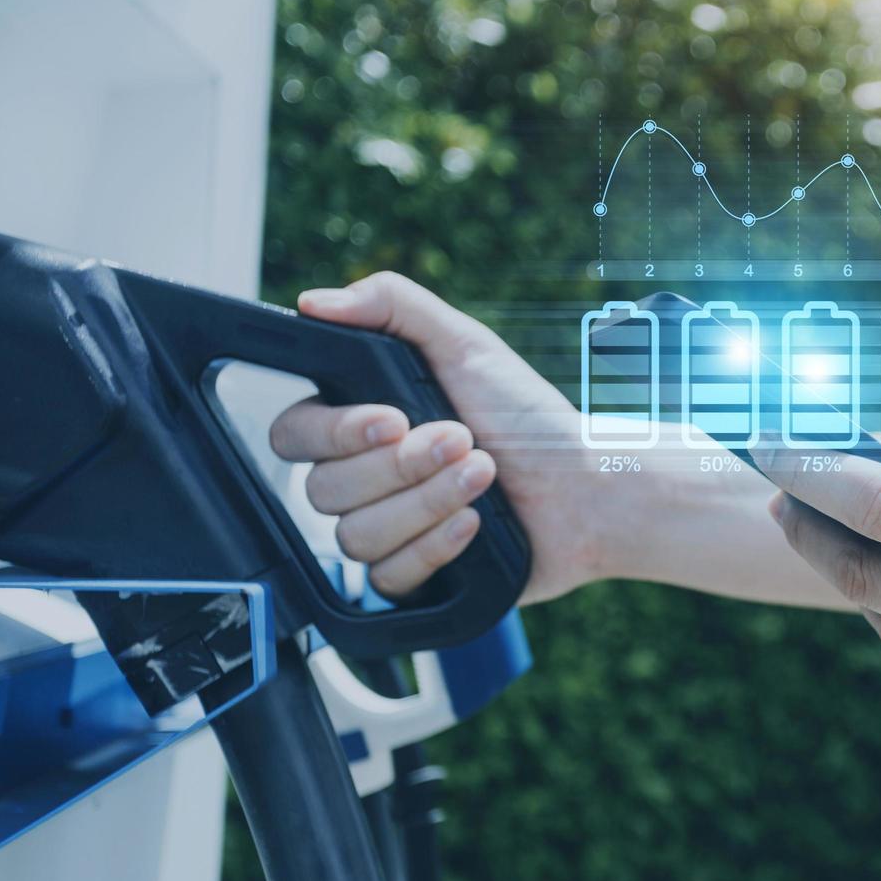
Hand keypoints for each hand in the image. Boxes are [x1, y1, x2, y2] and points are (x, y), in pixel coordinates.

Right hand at [269, 272, 598, 601]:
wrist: (586, 488)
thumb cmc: (530, 416)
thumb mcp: (468, 345)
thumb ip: (392, 306)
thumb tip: (314, 302)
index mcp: (364, 422)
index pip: (294, 433)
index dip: (336, 432)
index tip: (394, 418)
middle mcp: (365, 477)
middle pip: (322, 488)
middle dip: (403, 465)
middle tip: (464, 440)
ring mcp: (386, 529)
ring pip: (354, 536)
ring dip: (428, 502)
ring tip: (484, 475)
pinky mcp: (412, 576)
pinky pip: (385, 578)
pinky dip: (434, 548)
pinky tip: (474, 524)